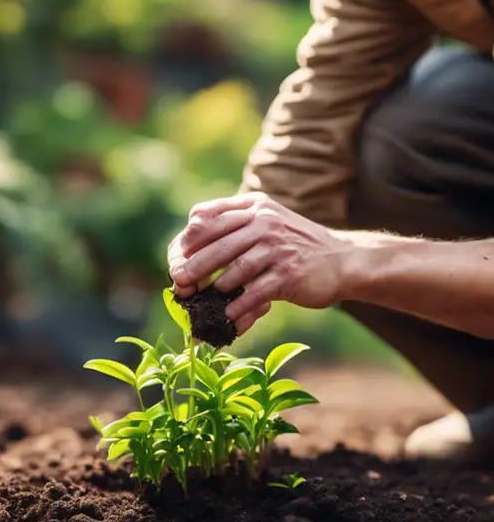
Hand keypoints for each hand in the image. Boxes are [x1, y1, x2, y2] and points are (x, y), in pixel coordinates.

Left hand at [168, 192, 350, 334]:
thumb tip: (191, 237)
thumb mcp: (269, 220)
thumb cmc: (296, 244)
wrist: (343, 259)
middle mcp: (265, 222)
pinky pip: (257, 290)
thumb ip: (237, 223)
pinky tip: (227, 314)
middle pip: (218, 243)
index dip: (190, 236)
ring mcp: (278, 248)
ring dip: (214, 285)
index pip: (209, 215)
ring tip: (198, 299)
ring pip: (236, 267)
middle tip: (178, 281)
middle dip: (194, 264)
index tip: (178, 254)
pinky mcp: (289, 273)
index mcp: (255, 206)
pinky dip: (240, 304)